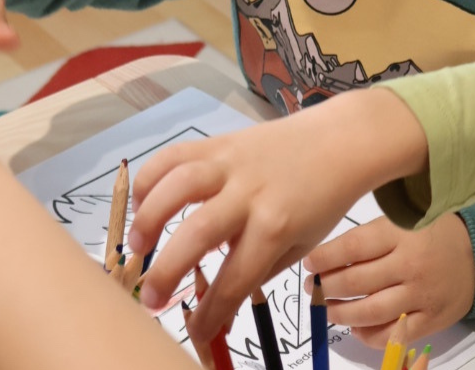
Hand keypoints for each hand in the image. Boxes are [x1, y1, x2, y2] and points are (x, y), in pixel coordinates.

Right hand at [129, 89, 428, 343]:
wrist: (337, 141)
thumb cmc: (321, 200)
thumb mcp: (300, 245)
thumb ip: (257, 271)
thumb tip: (217, 307)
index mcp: (276, 227)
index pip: (235, 278)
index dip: (210, 313)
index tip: (194, 333)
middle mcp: (249, 193)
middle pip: (199, 232)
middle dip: (167, 270)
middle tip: (150, 299)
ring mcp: (231, 162)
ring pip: (179, 183)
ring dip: (149, 216)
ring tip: (136, 246)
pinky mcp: (219, 141)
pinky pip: (176, 154)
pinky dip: (151, 177)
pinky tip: (142, 203)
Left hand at [303, 212, 474, 348]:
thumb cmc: (431, 232)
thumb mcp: (402, 221)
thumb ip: (371, 237)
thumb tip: (329, 257)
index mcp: (399, 233)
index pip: (353, 246)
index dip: (326, 257)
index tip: (309, 262)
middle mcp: (409, 264)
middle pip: (357, 280)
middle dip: (327, 286)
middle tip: (313, 288)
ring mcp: (420, 294)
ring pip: (372, 311)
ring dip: (342, 313)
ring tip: (327, 309)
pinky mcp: (431, 318)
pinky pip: (394, 334)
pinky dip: (370, 336)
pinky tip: (356, 328)